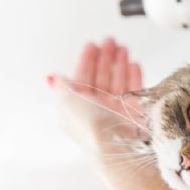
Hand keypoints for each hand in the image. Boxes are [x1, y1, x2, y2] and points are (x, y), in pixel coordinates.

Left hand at [47, 38, 173, 189]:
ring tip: (123, 49)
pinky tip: (134, 65)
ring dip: (120, 63)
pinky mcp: (137, 115)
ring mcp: (118, 113)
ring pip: (119, 82)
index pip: (81, 79)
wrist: (120, 148)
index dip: (86, 61)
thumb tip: (52, 79)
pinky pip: (136, 90)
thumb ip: (60, 87)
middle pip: (101, 78)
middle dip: (105, 58)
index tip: (92, 45)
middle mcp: (98, 112)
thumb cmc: (93, 128)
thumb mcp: (66, 102)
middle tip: (110, 42)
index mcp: (78, 109)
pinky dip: (135, 75)